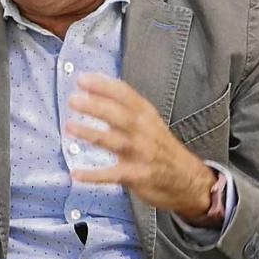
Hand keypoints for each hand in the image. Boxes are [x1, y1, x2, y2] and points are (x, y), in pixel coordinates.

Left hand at [66, 73, 216, 222]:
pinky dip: (93, 175)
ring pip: (114, 141)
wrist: (189, 180)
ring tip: (69, 127)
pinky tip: (76, 174)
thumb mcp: (150, 121)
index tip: (82, 79)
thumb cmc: (161, 147)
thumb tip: (94, 90)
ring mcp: (140, 153)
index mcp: (146, 114)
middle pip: (118, 115)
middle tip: (73, 100)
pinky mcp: (136, 175)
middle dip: (96, 106)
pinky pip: (112, 175)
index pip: (125, 94)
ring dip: (91, 133)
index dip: (103, 86)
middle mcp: (143, 131)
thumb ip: (126, 107)